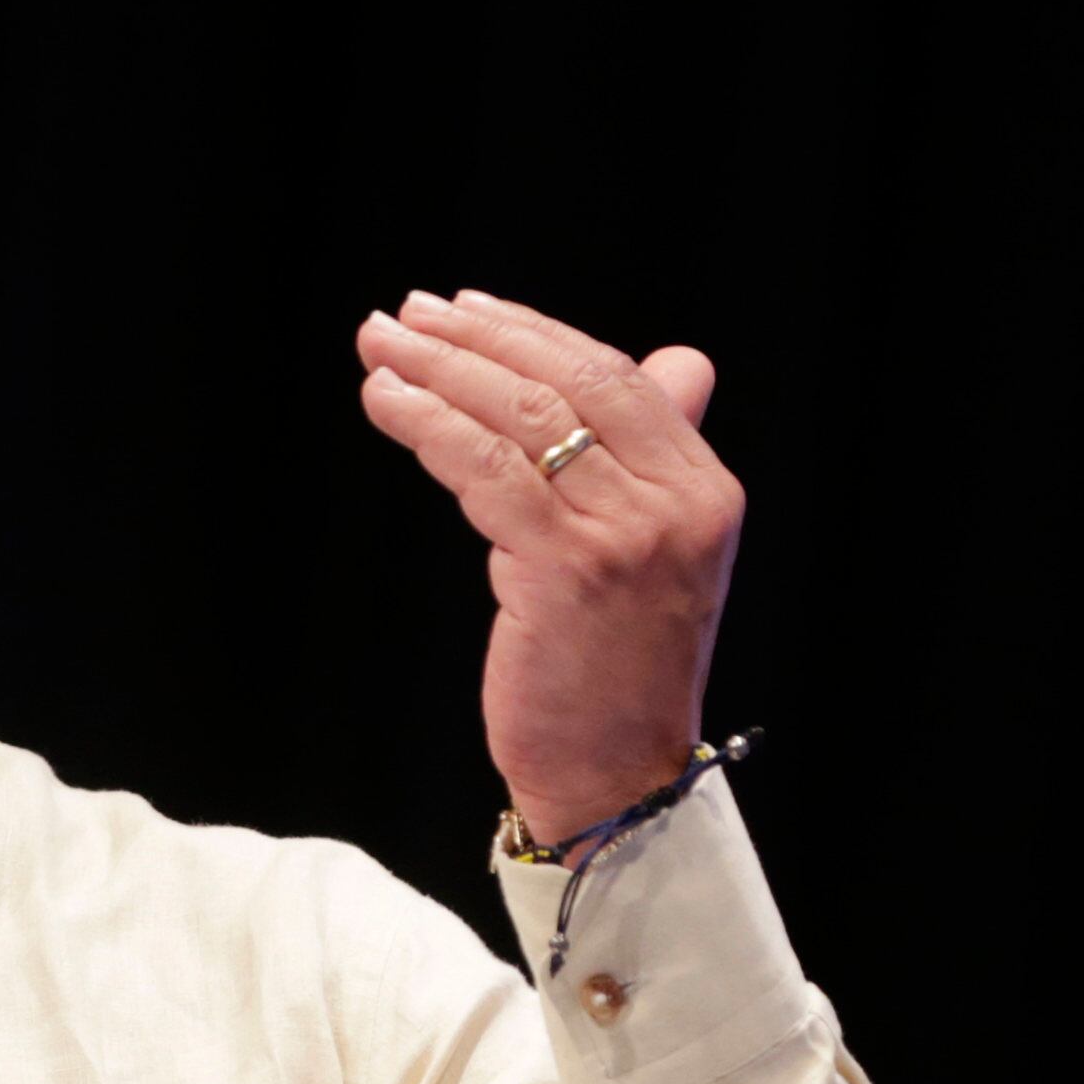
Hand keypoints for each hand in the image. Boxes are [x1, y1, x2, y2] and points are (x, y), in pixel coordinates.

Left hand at [355, 289, 745, 859]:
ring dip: (435, 372)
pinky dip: (426, 426)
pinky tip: (386, 405)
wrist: (617, 775)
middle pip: (563, 382)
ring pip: (517, 416)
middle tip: (401, 317)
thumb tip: (678, 361)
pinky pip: (483, 470)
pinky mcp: (567, 569)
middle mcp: (678, 504)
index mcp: (705, 488)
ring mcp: (627, 536)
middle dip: (471, 339)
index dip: (530, 331)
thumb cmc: (616, 665)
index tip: (462, 308)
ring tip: (378, 349)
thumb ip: (658, 452)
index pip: (614, 376)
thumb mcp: (659, 549)